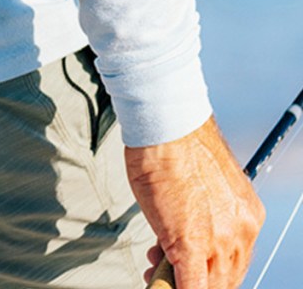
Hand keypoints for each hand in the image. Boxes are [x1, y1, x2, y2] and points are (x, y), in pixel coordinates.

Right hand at [125, 116, 264, 288]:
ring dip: (180, 283)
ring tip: (155, 266)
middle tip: (166, 270)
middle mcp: (242, 230)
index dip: (209, 268)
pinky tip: (156, 281)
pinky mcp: (192, 245)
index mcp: (247, 215)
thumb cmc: (174, 148)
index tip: (188, 267)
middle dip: (195, 280)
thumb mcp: (200, 188)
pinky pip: (192, 287)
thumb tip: (183, 238)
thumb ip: (202, 218)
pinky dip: (174, 288)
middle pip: (226, 277)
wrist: (167, 129)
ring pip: (210, 284)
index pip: (234, 259)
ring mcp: (220, 240)